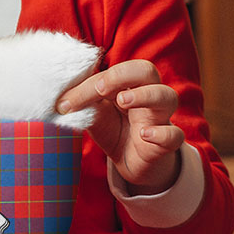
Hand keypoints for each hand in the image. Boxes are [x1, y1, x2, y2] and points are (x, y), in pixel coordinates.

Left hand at [56, 59, 183, 193]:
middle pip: (147, 70)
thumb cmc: (115, 130)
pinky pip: (174, 135)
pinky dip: (162, 133)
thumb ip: (83, 103)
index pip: (114, 72)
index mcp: (129, 84)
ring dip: (145, 95)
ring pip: (167, 96)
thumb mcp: (95, 115)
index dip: (90, 84)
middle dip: (123, 75)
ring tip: (123, 101)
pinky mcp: (167, 143)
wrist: (131, 163)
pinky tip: (144, 134)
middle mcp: (148, 95)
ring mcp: (160, 118)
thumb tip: (59, 98)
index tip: (66, 103)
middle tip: (100, 89)